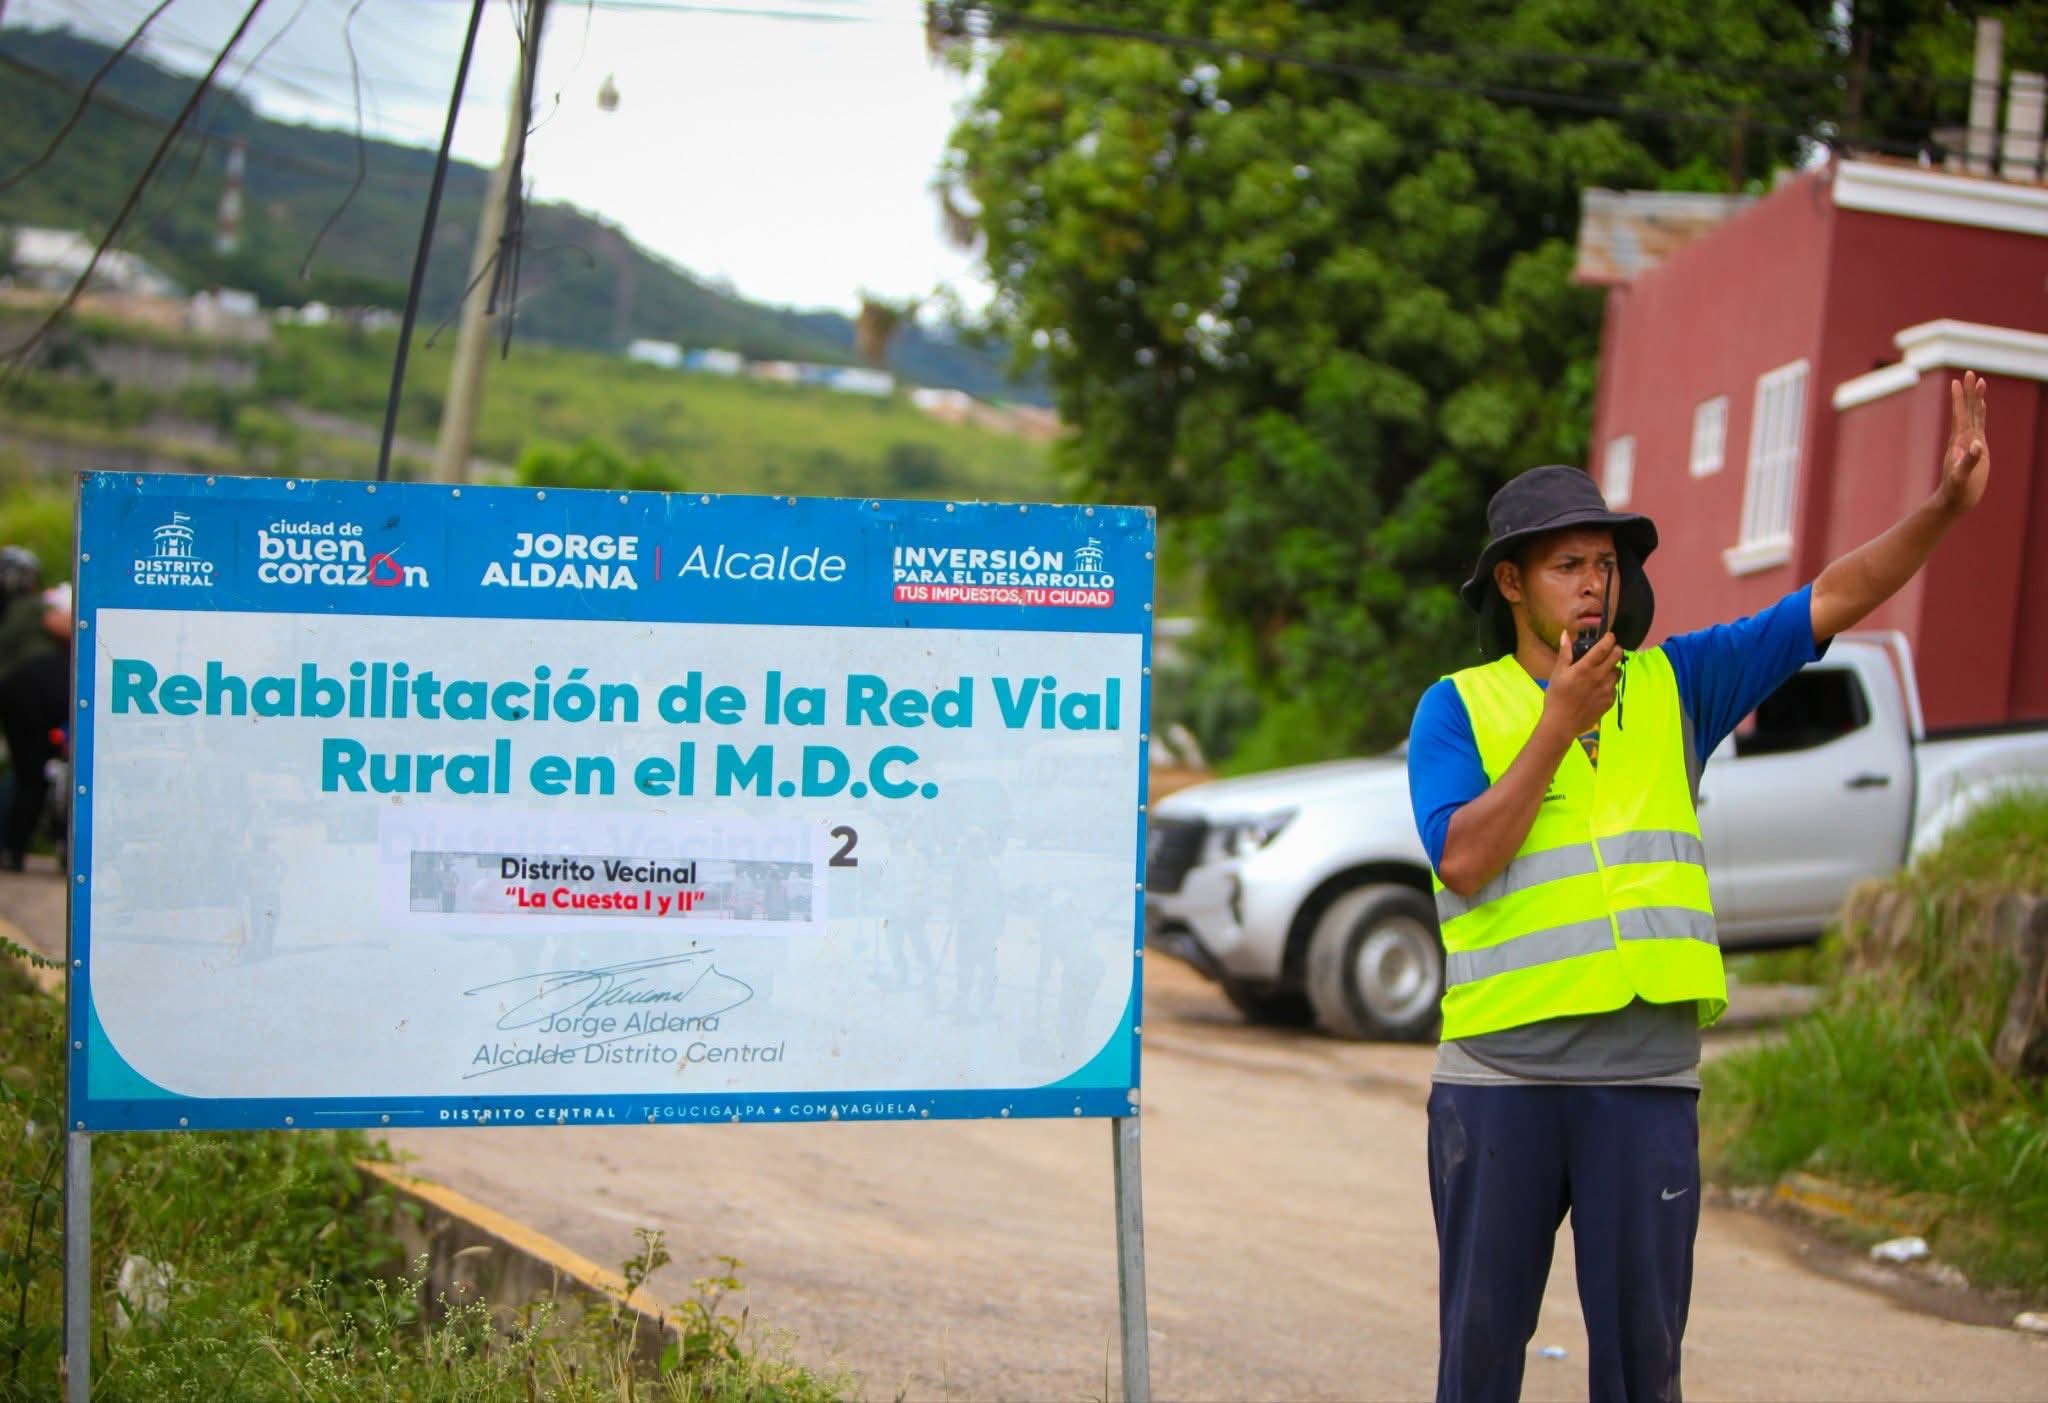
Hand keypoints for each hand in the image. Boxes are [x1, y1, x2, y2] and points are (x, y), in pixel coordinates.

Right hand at [1544, 630, 1618, 737]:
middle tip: (1609, 651)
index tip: (1609, 636)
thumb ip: (1565, 653)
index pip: (1604, 647)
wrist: (1562, 723)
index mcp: (1585, 667)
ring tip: (1603, 671)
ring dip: (1613, 668)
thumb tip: (1565, 634)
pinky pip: (1614, 687)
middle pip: (1617, 656)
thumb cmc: (1556, 696)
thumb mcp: (1557, 673)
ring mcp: (1607, 690)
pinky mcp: (1610, 701)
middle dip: (1615, 650)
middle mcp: (1600, 676)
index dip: (1609, 639)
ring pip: (1618, 672)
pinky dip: (1609, 684)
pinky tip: (1599, 688)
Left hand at [1940, 371, 1989, 511]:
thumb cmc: (1956, 490)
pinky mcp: (1977, 449)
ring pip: (1974, 415)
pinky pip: (1979, 426)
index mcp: (1959, 442)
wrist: (1954, 500)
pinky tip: (1982, 405)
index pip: (1959, 415)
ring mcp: (1970, 442)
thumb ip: (1969, 461)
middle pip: (1967, 410)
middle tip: (1970, 372)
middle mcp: (1963, 438)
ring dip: (1976, 398)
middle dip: (1969, 392)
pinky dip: (1981, 414)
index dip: (1959, 399)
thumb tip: (1977, 445)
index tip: (1957, 381)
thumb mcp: (1962, 477)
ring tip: (1980, 381)